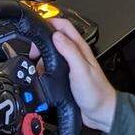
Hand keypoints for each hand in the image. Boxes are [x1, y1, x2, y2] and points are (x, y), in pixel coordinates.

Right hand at [48, 17, 116, 131]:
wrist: (100, 112)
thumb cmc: (96, 92)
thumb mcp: (81, 70)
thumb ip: (69, 51)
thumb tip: (56, 36)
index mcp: (80, 48)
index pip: (64, 26)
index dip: (50, 23)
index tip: (37, 28)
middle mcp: (75, 54)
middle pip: (55, 37)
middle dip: (42, 41)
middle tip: (34, 51)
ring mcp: (71, 64)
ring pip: (52, 52)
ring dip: (42, 56)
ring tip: (37, 64)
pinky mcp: (66, 75)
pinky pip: (52, 66)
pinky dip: (44, 68)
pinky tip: (43, 75)